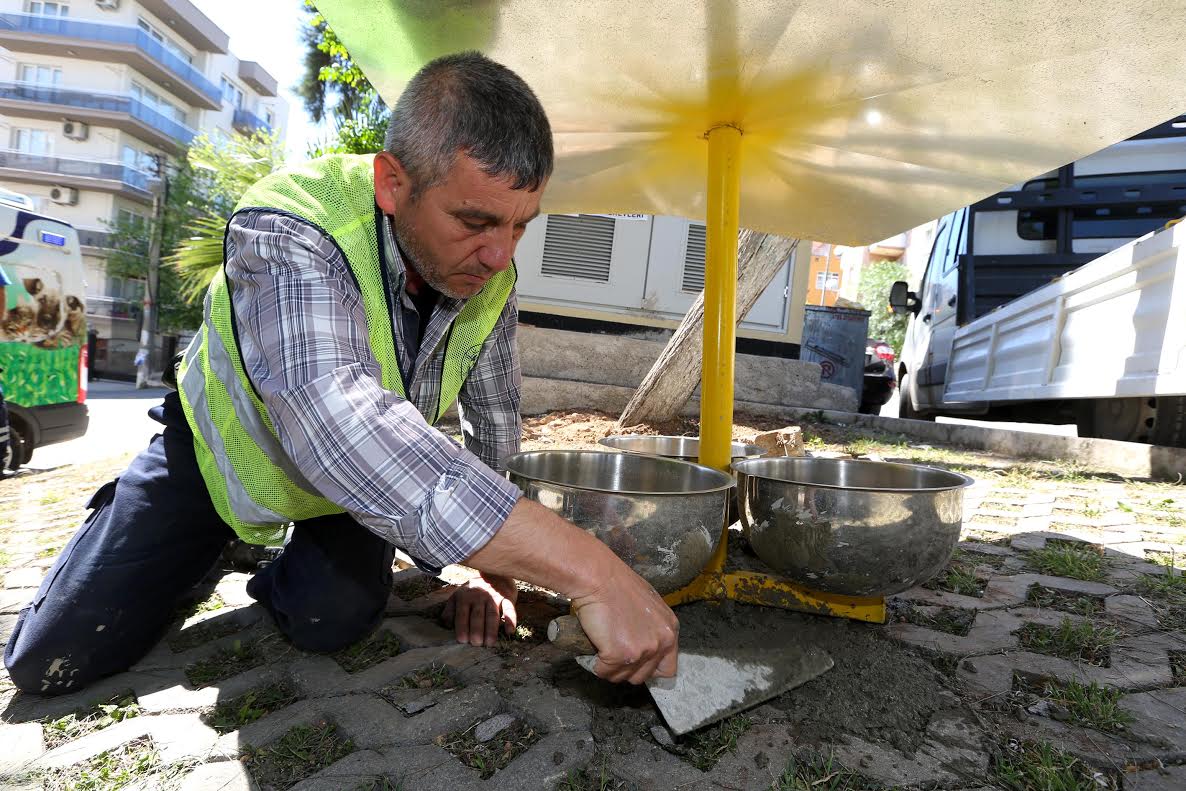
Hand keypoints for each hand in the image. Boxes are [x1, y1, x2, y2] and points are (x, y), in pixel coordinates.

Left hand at [442, 573, 517, 646]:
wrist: (493, 573)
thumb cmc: (473, 590)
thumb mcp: (458, 596)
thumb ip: (450, 611)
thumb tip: (447, 626)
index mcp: (465, 598)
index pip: (462, 615)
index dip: (462, 628)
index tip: (462, 641)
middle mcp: (479, 597)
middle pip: (477, 616)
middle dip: (476, 631)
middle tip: (476, 644)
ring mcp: (494, 597)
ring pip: (492, 615)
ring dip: (491, 630)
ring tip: (489, 643)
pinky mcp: (507, 598)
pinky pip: (509, 609)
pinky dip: (511, 620)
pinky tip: (509, 631)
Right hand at [570, 565, 678, 684]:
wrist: (599, 578)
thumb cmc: (618, 585)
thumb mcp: (649, 606)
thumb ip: (652, 629)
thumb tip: (644, 646)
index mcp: (670, 630)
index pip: (668, 670)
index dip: (649, 669)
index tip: (636, 664)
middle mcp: (661, 642)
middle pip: (643, 676)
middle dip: (626, 669)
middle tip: (613, 653)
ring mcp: (642, 650)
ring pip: (623, 677)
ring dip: (610, 668)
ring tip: (601, 649)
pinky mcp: (620, 655)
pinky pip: (604, 672)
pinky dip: (595, 664)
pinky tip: (592, 650)